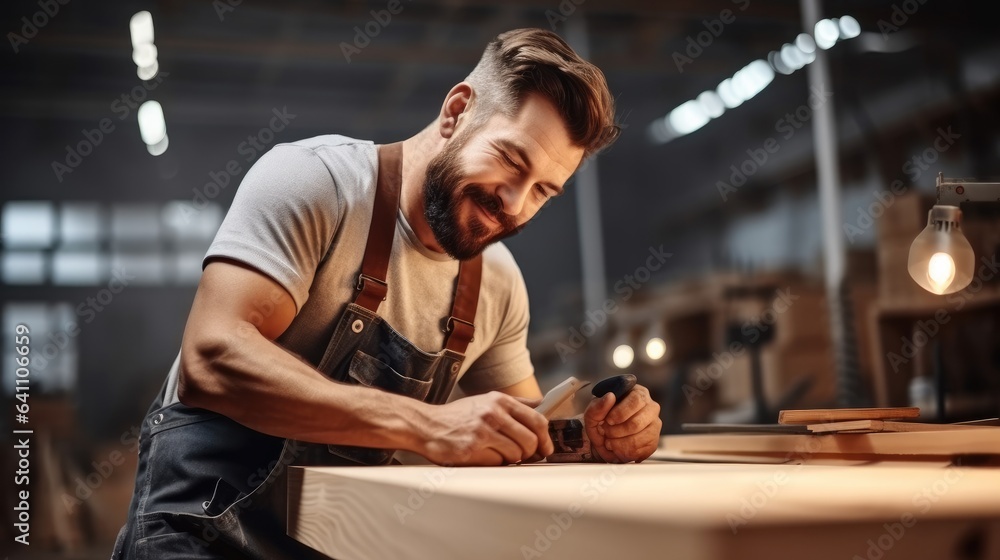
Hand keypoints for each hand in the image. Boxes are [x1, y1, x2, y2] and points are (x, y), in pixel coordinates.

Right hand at [418, 392, 553, 465]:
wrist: (425, 425)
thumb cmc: (457, 417)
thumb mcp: (486, 401)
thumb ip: (514, 404)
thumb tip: (543, 405)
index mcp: (499, 400)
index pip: (537, 420)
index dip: (545, 438)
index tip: (545, 448)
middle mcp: (493, 413)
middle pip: (530, 440)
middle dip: (530, 453)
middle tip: (524, 457)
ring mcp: (482, 431)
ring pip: (516, 454)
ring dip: (511, 459)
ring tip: (497, 454)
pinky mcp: (472, 449)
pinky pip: (498, 463)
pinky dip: (495, 464)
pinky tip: (483, 456)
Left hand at [584, 384, 660, 462]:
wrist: (602, 440)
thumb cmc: (600, 422)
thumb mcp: (592, 413)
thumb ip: (598, 405)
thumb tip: (610, 396)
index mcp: (637, 393)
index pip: (636, 400)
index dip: (621, 412)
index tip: (608, 420)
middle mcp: (650, 408)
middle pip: (637, 422)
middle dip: (617, 431)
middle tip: (606, 432)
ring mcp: (654, 425)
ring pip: (640, 438)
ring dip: (619, 443)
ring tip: (610, 441)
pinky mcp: (653, 442)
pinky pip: (642, 451)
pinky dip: (625, 452)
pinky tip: (618, 448)